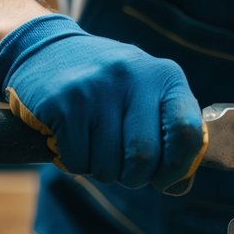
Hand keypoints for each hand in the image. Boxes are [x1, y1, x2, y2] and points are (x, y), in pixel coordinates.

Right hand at [0, 13, 204, 189]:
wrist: (46, 48)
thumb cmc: (108, 85)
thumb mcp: (145, 91)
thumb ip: (167, 130)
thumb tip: (178, 185)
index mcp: (164, 76)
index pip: (187, 132)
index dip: (178, 167)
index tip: (163, 179)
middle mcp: (133, 76)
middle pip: (143, 157)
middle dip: (133, 177)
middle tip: (123, 171)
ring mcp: (96, 87)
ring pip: (108, 166)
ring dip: (102, 171)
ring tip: (95, 148)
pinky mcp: (63, 102)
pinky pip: (77, 161)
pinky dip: (75, 163)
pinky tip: (72, 142)